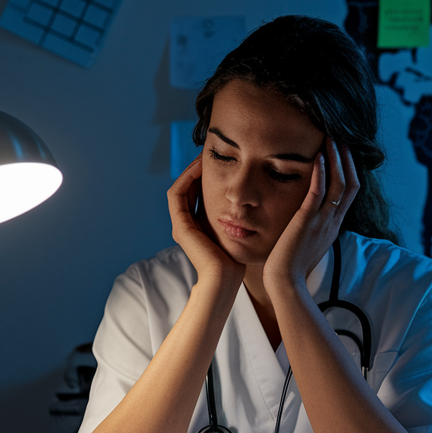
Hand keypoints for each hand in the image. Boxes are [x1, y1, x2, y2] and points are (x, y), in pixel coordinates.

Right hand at [168, 156, 245, 288]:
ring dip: (191, 170)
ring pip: (181, 187)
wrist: (225, 279)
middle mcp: (185, 225)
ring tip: (204, 155)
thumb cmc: (237, 261)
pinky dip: (186, 178)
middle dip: (197, 170)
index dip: (205, 176)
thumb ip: (239, 220)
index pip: (197, 194)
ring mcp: (180, 225)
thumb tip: (254, 204)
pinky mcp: (179, 225)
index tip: (220, 161)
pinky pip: (177, 193)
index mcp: (197, 228)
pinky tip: (200, 166)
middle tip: (209, 153)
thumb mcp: (238, 234)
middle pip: (188, 189)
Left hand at [263, 138, 359, 292]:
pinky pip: (318, 193)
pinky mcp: (307, 221)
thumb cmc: (292, 264)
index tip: (343, 153)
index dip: (350, 171)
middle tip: (341, 139)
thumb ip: (314, 226)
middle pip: (351, 184)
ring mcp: (322, 221)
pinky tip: (317, 158)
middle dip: (347, 160)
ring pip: (339, 184)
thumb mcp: (310, 242)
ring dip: (336, 159)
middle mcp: (333, 221)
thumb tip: (310, 216)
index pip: (350, 193)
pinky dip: (321, 173)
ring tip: (331, 140)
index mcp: (334, 225)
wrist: (286, 282)